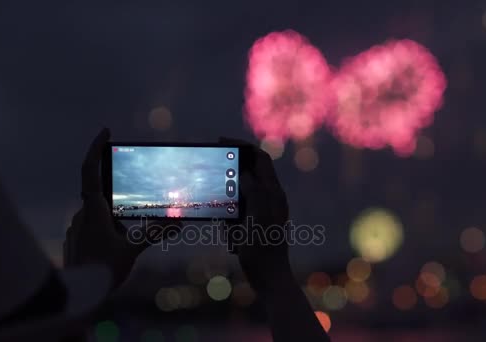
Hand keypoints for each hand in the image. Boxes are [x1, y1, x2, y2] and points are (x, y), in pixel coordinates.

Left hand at [64, 128, 178, 288]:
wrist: (76, 295)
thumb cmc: (102, 270)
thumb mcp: (132, 250)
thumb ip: (155, 234)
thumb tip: (178, 224)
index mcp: (94, 209)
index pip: (90, 170)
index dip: (95, 148)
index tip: (106, 132)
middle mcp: (82, 213)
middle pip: (102, 196)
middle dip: (119, 205)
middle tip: (129, 225)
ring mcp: (77, 226)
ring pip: (99, 215)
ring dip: (113, 224)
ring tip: (122, 246)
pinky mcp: (76, 239)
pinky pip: (92, 228)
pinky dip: (105, 234)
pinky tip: (112, 253)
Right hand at [219, 138, 290, 292]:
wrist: (270, 278)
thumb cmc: (264, 248)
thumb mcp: (256, 216)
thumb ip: (253, 191)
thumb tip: (244, 173)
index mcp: (273, 192)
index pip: (260, 157)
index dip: (242, 145)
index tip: (221, 141)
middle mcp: (271, 197)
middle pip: (251, 170)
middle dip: (232, 166)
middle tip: (213, 166)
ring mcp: (264, 210)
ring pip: (242, 190)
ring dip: (228, 192)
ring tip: (218, 201)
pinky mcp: (255, 223)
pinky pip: (238, 209)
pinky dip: (229, 211)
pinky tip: (223, 222)